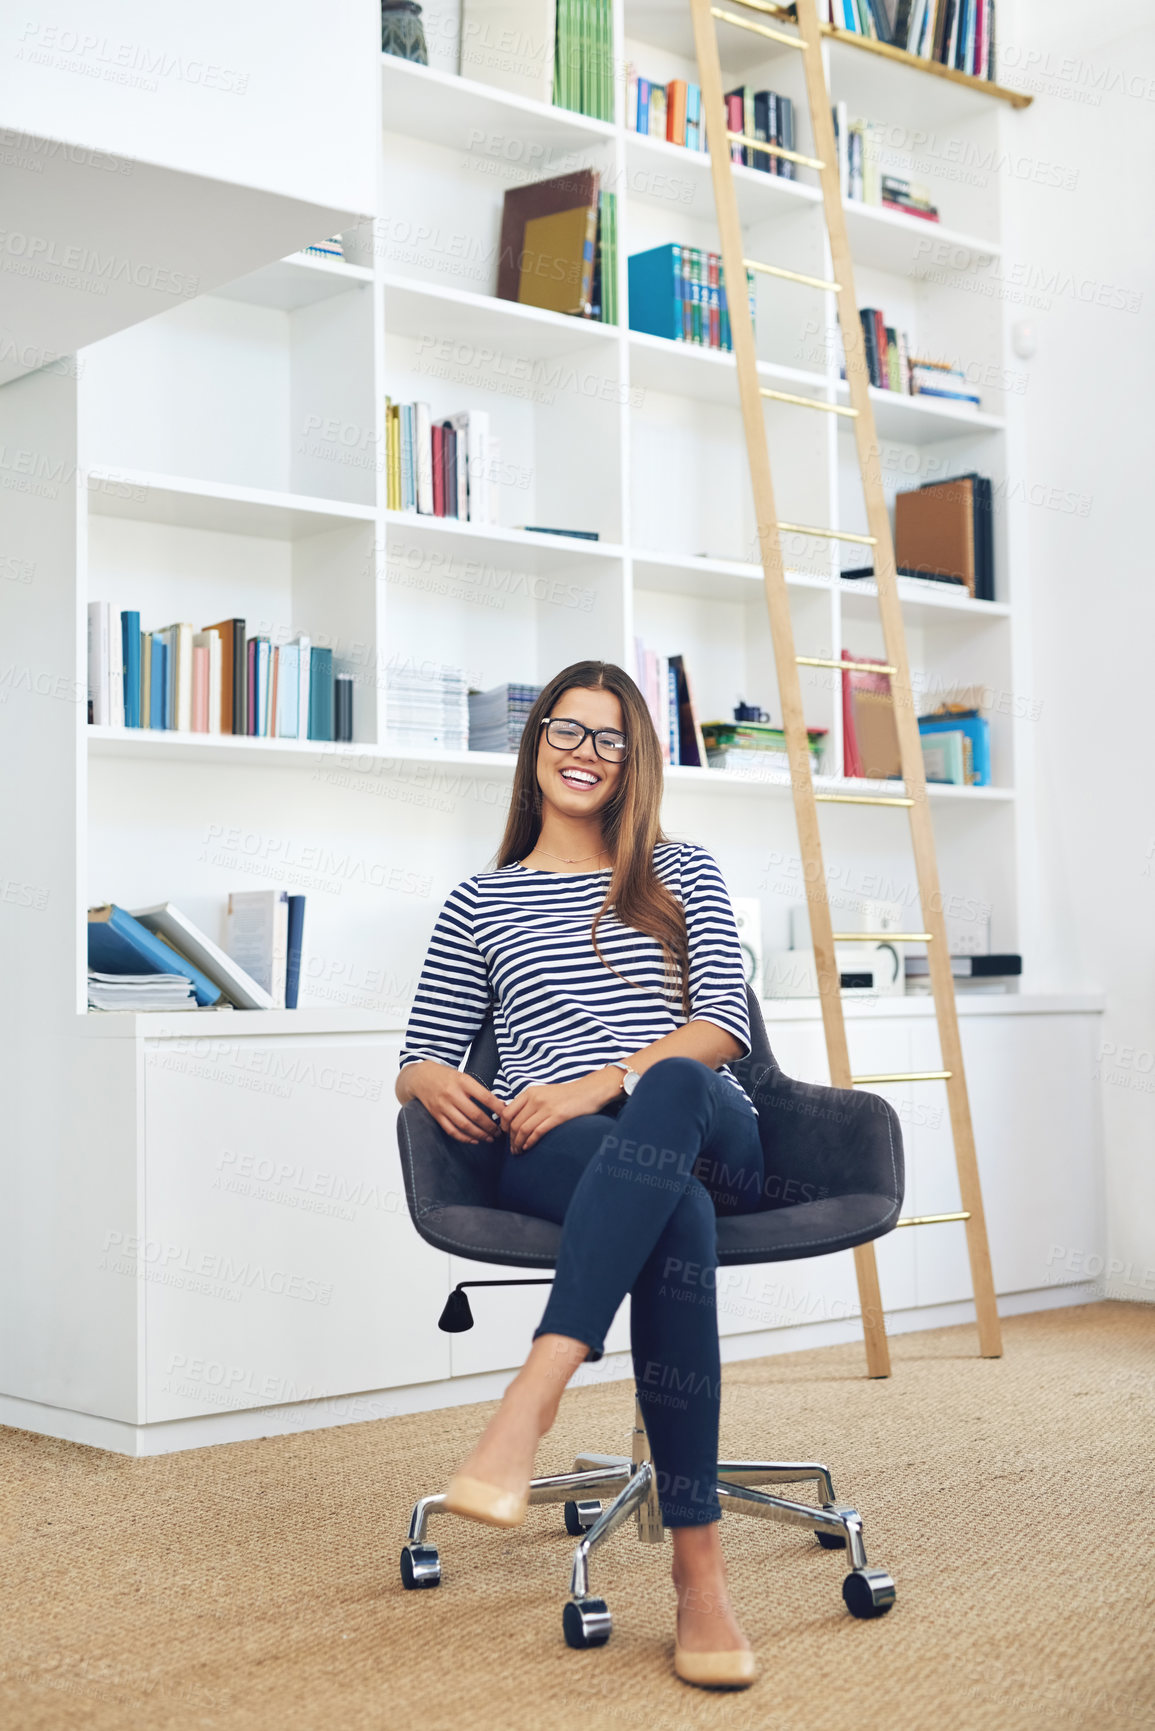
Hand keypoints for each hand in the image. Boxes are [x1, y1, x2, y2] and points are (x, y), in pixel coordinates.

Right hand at [407, 1061, 504, 1144]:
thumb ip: (478, 1090)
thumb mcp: (463, 1077)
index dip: (498, 1108)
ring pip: (464, 1125)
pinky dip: (464, 1138)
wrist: (420, 1077)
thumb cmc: (446, 1077)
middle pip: (475, 1114)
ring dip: (480, 1134)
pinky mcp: (436, 1115)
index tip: (507, 1116)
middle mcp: (452, 1094)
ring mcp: (443, 1106)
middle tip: (500, 1133)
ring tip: (490, 1138)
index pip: (485, 1097)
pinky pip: (452, 1130)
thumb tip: (499, 1105)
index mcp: (463, 1081)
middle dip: (490, 1126)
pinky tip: (475, 1140)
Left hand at [501, 1068, 621, 1154]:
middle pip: (514, 1123)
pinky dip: (530, 1142)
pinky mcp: (557, 1116)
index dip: (503, 1127)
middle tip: (512, 1149)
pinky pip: (537, 1132)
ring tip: (518, 1152)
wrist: (589, 1091)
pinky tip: (528, 1148)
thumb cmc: (567, 1095)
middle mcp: (535, 1099)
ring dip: (518, 1144)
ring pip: (523, 1129)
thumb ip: (530, 1103)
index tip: (506, 1136)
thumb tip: (516, 1119)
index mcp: (530, 1092)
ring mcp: (546, 1107)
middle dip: (511, 1140)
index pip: (507, 1112)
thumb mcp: (544, 1093)